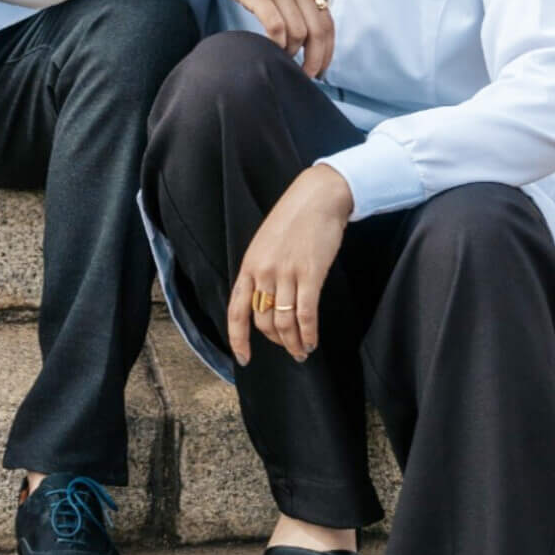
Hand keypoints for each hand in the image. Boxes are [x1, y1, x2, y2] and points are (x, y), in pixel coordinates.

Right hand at [199, 0, 334, 79]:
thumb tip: (307, 34)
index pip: (327, 23)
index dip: (327, 51)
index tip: (321, 70)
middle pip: (318, 32)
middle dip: (315, 59)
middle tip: (306, 76)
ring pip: (298, 32)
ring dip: (292, 53)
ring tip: (282, 60)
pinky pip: (275, 26)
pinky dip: (276, 43)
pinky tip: (270, 49)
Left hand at [227, 164, 354, 365]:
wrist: (318, 196)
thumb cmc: (293, 219)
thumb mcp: (264, 244)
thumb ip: (261, 271)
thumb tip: (265, 302)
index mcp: (249, 266)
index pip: (236, 312)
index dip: (238, 339)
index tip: (244, 358)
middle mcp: (264, 272)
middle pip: (264, 322)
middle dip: (277, 342)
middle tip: (290, 349)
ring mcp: (287, 273)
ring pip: (285, 322)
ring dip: (295, 343)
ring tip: (303, 351)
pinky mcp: (311, 274)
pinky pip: (306, 314)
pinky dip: (309, 333)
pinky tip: (313, 340)